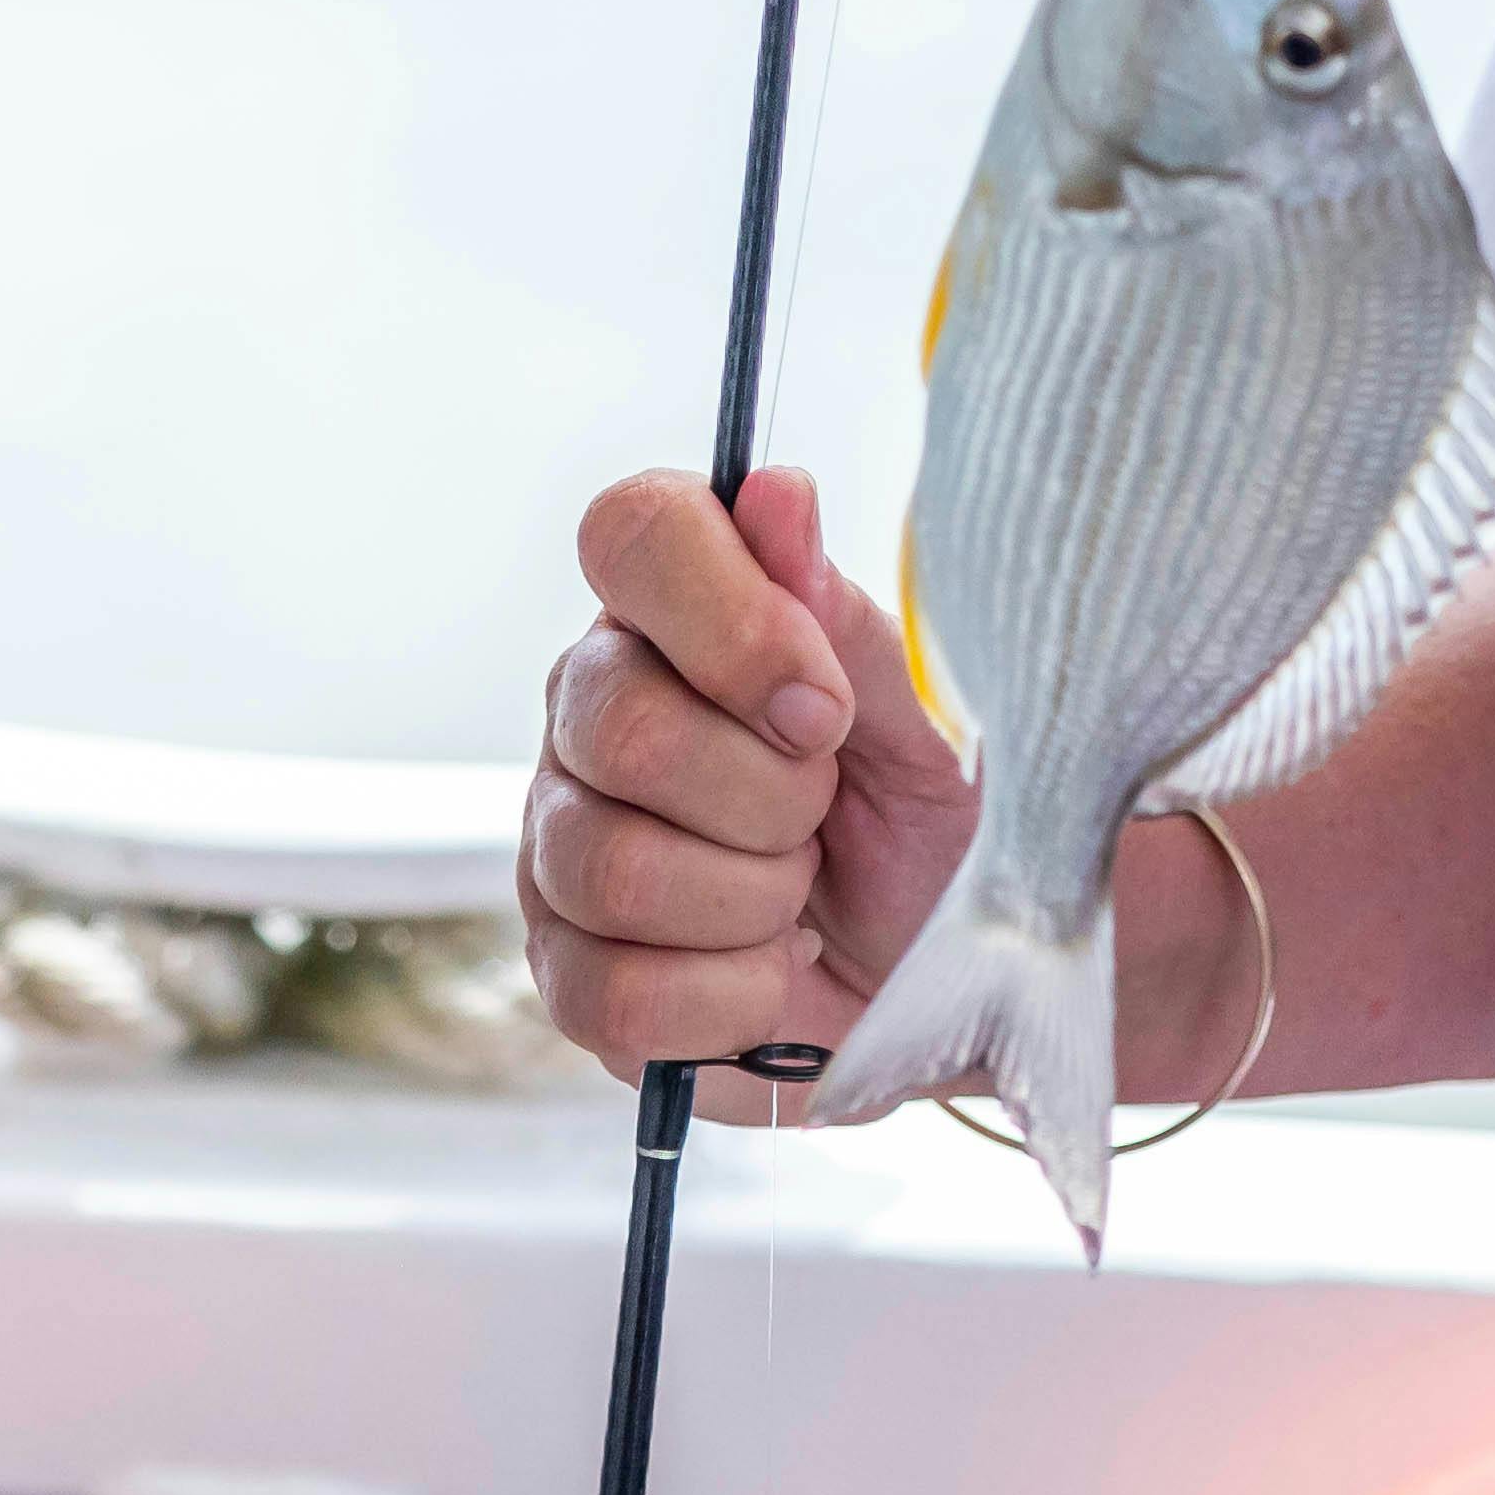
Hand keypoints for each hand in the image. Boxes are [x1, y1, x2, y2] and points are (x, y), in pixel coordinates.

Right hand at [522, 467, 980, 1093]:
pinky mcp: (565, 972)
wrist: (935, 993)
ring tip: (798, 898)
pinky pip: (614, 989)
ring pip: (613, 867)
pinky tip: (767, 974)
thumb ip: (843, 627)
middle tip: (824, 818)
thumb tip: (774, 495)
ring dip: (750, 901)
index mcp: (675, 615)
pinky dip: (725, 998)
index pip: (632, 532)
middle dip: (768, 796)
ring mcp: (560, 842)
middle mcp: (591, 710)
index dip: (731, 619)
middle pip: (620, 724)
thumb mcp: (924, 732)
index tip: (825, 708)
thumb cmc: (924, 838)